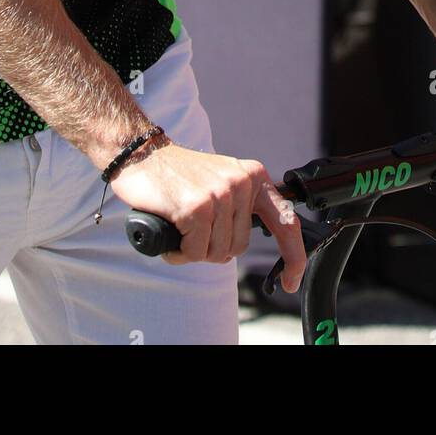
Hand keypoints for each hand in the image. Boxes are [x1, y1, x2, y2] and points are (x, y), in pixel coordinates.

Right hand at [110, 142, 306, 292]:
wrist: (142, 155)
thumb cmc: (180, 176)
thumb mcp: (223, 180)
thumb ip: (242, 205)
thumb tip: (248, 240)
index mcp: (253, 177)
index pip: (284, 221)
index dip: (293, 256)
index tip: (290, 280)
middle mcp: (241, 183)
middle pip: (239, 247)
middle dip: (214, 247)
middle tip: (194, 227)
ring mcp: (219, 195)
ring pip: (216, 253)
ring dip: (193, 250)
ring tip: (181, 225)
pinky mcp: (196, 208)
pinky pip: (194, 253)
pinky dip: (179, 253)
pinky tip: (172, 233)